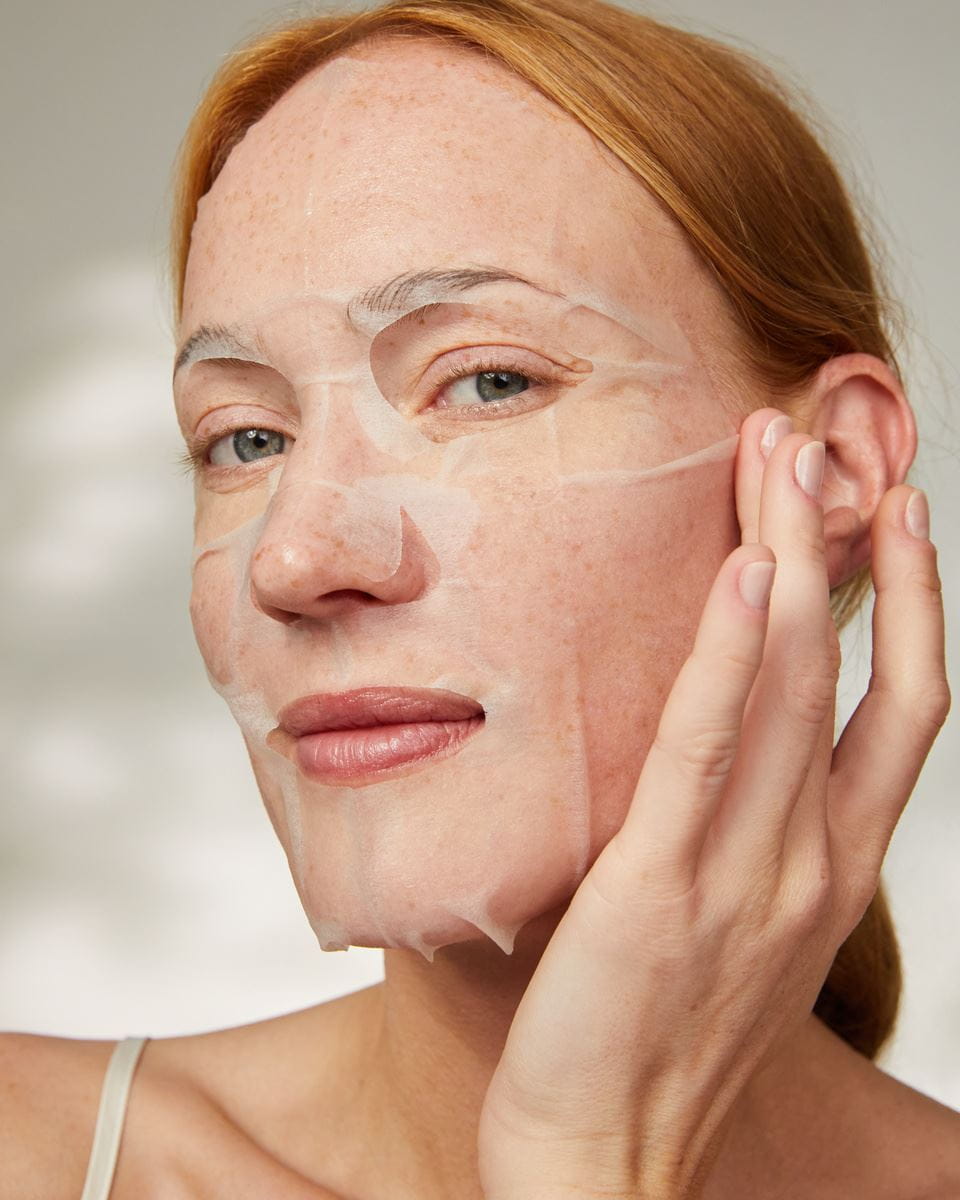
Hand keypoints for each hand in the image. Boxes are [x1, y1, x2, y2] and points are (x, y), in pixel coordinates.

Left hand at [476, 408, 949, 1199]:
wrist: (607, 1167)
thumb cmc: (661, 1037)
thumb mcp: (736, 923)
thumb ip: (750, 832)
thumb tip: (728, 744)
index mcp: (832, 867)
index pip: (902, 707)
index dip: (914, 602)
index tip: (894, 513)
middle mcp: (811, 860)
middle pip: (853, 666)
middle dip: (845, 543)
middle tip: (827, 440)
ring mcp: (748, 872)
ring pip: (793, 685)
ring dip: (792, 557)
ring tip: (782, 455)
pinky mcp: (662, 886)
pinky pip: (708, 750)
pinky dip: (733, 655)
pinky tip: (740, 571)